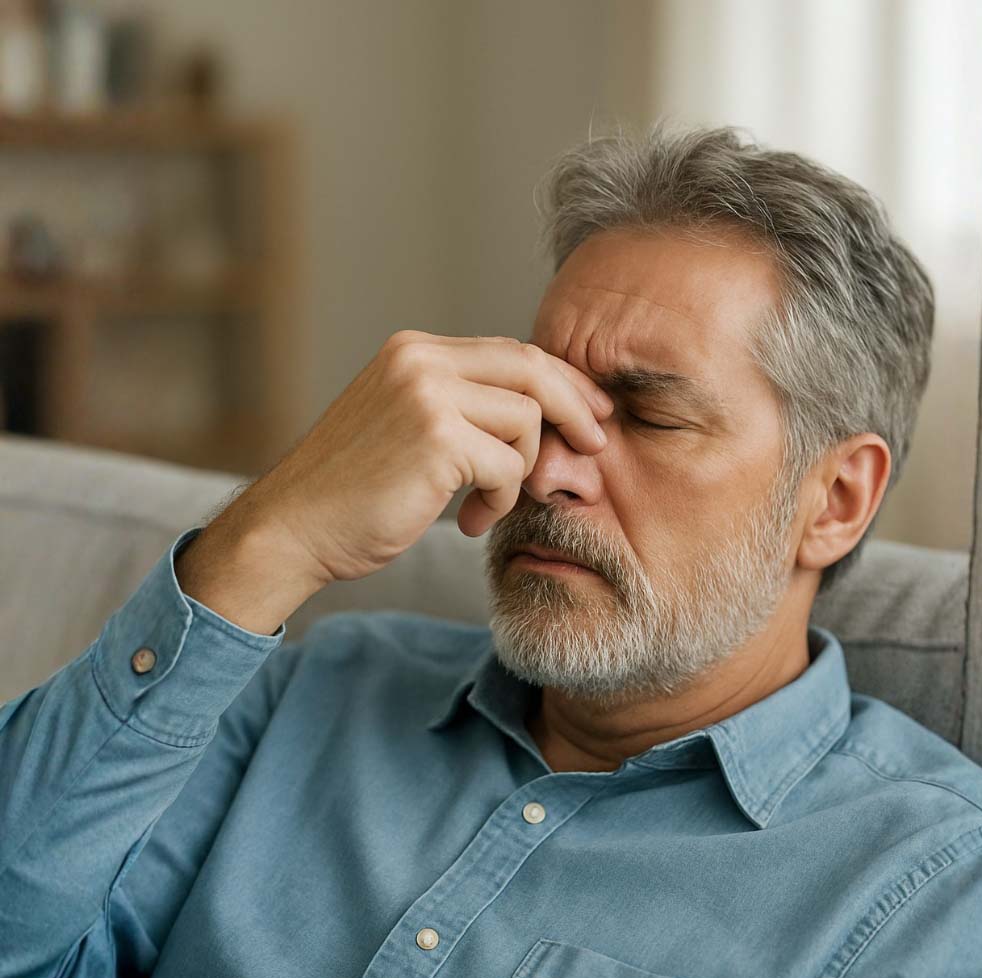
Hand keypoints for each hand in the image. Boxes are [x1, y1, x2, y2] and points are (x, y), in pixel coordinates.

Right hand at [223, 330, 613, 590]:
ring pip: (526, 419)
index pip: (512, 352)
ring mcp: (426, 393)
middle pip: (532, 368)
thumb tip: (538, 410)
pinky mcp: (435, 437)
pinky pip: (509, 464)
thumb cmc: (352, 493)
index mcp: (415, 351)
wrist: (292, 529)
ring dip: (520, 471)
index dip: (562, 381)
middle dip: (576, 408)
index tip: (591, 411)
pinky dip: (502, 498)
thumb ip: (461, 407)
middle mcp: (420, 360)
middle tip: (596, 445)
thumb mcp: (407, 427)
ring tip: (488, 504)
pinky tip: (469, 519)